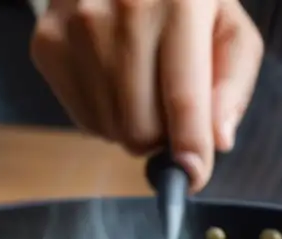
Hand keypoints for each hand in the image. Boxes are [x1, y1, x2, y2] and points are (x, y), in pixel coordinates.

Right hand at [30, 0, 263, 190]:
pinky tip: (114, 78)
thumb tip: (218, 140)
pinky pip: (84, 120)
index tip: (194, 177)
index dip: (191, 149)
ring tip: (142, 85)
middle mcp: (123, 10)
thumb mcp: (227, 24)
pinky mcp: (48, 43)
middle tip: (170, 109)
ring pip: (111, 130)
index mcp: (180, 2)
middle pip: (142, 128)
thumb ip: (233, 82)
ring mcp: (77, 27)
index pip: (183, 98)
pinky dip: (105, 114)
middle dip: (163, 135)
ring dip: (134, 125)